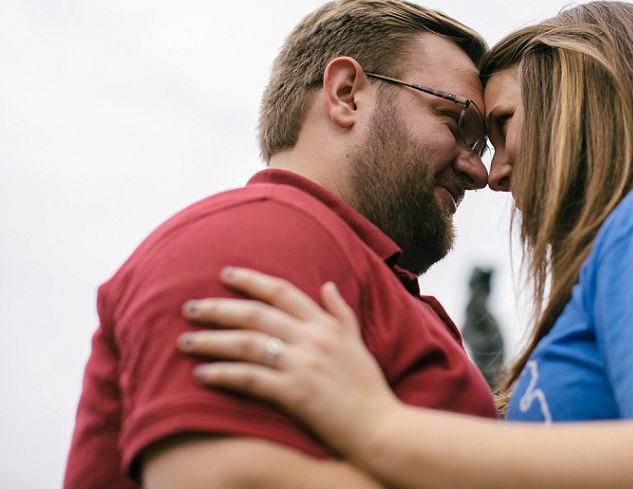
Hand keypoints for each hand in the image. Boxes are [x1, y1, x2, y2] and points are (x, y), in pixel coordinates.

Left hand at [178, 267, 402, 458]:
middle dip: (219, 308)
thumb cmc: (368, 388)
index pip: (283, 292)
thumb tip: (327, 284)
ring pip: (247, 343)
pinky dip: (223, 374)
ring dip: (211, 341)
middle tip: (189, 307)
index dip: (251, 280)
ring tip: (184, 341)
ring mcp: (303, 364)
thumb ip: (341, 313)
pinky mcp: (295, 393)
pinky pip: (250, 378)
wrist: (380, 427)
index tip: (225, 273)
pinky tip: (201, 375)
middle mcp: (313, 338)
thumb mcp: (357, 343)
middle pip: (256, 314)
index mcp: (326, 325)